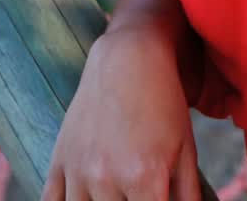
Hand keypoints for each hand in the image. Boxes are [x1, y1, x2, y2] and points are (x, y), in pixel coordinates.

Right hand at [42, 29, 202, 200]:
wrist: (128, 61)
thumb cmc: (164, 104)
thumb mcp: (186, 149)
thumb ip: (187, 193)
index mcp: (145, 177)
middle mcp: (108, 178)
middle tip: (138, 194)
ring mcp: (79, 171)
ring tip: (116, 195)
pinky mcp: (59, 161)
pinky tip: (85, 199)